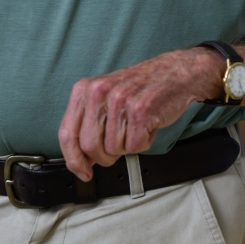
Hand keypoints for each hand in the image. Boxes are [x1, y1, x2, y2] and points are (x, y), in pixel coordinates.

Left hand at [58, 48, 222, 180]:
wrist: (176, 72)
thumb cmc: (142, 87)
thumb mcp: (106, 97)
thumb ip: (89, 122)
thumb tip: (80, 158)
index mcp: (86, 89)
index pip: (68, 133)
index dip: (73, 159)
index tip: (82, 171)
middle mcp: (99, 92)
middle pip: (89, 146)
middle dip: (104, 156)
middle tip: (118, 146)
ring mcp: (120, 100)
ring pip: (113, 149)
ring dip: (128, 145)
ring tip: (136, 127)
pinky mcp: (140, 109)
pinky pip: (134, 146)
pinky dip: (143, 142)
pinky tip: (148, 126)